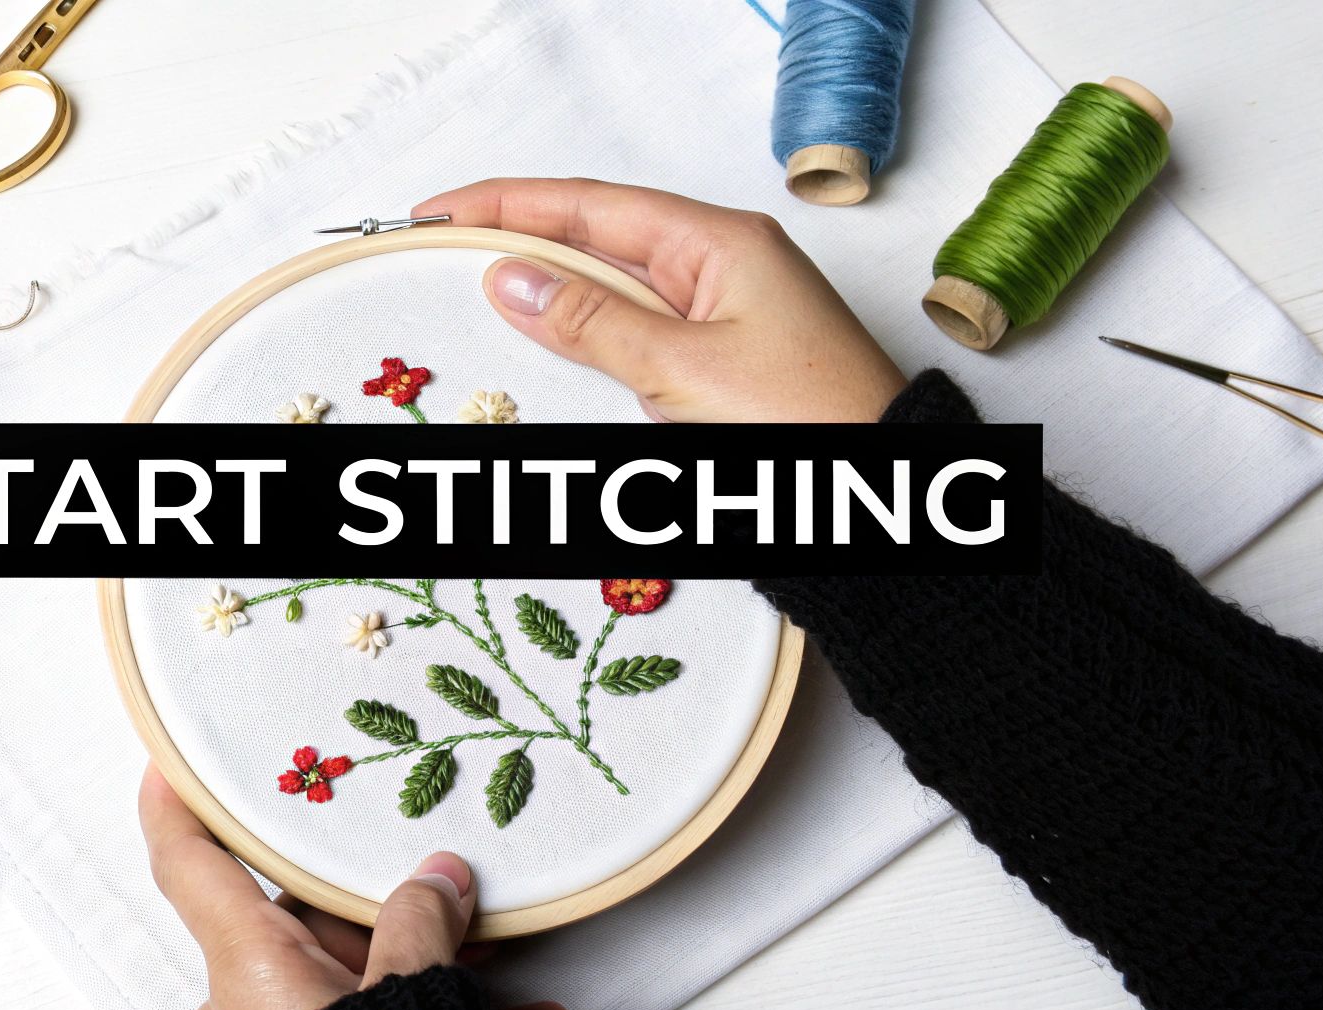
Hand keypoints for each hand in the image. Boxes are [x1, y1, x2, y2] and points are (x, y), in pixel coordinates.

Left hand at [139, 763, 571, 1009]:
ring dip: (433, 981)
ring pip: (354, 988)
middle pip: (305, 925)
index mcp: (247, 966)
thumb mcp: (409, 995)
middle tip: (453, 897)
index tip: (168, 763)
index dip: (175, 806)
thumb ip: (421, 923)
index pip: (191, 865)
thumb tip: (437, 878)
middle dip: (387, 915)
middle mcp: (249, 1005)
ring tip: (514, 990)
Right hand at [412, 178, 906, 422]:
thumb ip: (590, 323)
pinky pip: (640, 331)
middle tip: (441, 248)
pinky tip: (550, 340)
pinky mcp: (725, 360)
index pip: (593, 206)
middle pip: (601, 238)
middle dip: (522, 240)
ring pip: (617, 288)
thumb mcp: (682, 370)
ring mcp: (725, 313)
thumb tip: (511, 277)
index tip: (441, 214)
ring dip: (551, 289)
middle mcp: (724, 266)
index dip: (511, 204)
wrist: (881, 492)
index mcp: (721, 243)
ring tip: (477, 288)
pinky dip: (589, 332)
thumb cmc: (806, 425)